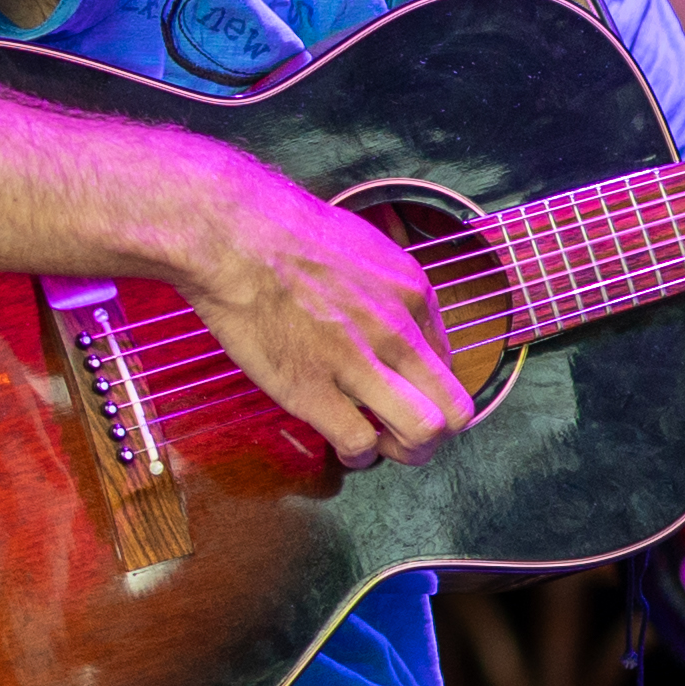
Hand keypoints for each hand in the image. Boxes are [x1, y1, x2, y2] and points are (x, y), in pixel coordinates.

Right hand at [176, 160, 479, 469]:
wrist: (230, 235)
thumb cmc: (281, 230)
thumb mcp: (361, 243)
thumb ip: (386, 285)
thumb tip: (391, 313)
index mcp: (411, 291)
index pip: (450, 362)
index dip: (428, 385)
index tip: (407, 389)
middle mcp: (396, 330)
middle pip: (454, 409)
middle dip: (437, 430)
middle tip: (408, 429)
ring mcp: (357, 363)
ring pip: (422, 433)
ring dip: (407, 450)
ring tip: (383, 444)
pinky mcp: (312, 391)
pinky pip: (359, 444)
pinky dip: (357, 455)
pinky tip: (343, 444)